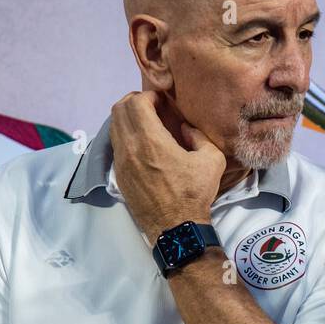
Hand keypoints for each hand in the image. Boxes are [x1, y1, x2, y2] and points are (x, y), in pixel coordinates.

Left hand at [110, 90, 227, 240]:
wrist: (176, 227)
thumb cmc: (195, 195)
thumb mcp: (211, 160)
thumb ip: (200, 136)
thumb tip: (185, 128)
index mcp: (151, 141)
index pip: (136, 103)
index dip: (148, 96)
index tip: (160, 101)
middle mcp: (131, 148)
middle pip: (119, 110)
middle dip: (134, 102)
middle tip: (150, 106)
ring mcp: (121, 163)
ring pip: (113, 127)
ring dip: (127, 118)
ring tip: (144, 123)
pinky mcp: (119, 175)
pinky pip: (115, 145)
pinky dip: (124, 136)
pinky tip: (141, 143)